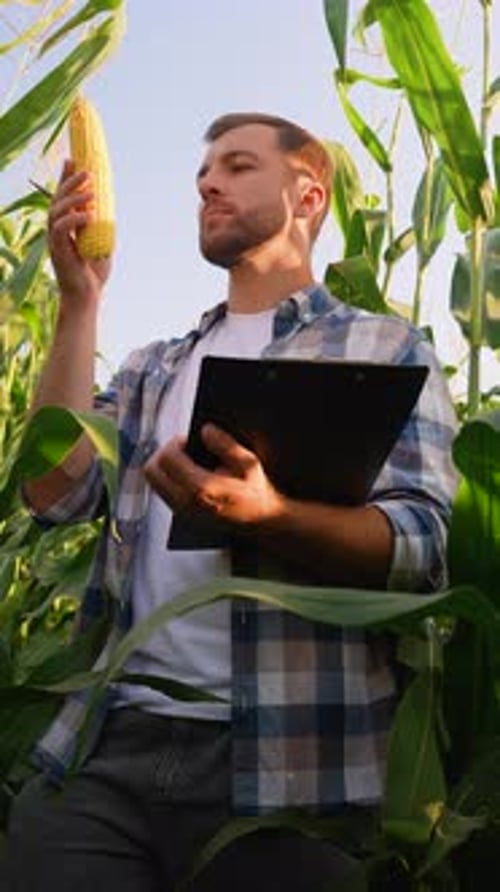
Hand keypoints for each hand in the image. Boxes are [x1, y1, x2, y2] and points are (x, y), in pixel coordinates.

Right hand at [48, 160, 110, 307]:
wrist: (87, 296)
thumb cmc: (93, 272)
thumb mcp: (101, 242)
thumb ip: (101, 224)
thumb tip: (109, 205)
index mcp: (65, 226)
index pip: (62, 196)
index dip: (65, 177)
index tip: (72, 159)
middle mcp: (56, 230)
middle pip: (57, 198)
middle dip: (70, 181)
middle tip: (86, 170)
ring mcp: (55, 239)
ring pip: (57, 210)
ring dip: (74, 198)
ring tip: (91, 191)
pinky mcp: (58, 250)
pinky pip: (61, 228)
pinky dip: (75, 219)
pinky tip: (89, 215)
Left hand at [143, 423, 285, 531]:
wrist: (258, 520)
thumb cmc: (254, 490)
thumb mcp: (248, 463)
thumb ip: (226, 444)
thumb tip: (205, 430)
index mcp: (201, 489)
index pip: (167, 457)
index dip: (175, 443)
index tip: (189, 439)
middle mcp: (185, 503)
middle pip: (151, 469)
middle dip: (164, 453)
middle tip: (183, 448)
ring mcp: (181, 511)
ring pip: (153, 480)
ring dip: (165, 465)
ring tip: (186, 459)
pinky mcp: (180, 515)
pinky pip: (161, 490)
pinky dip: (169, 477)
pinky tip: (188, 472)